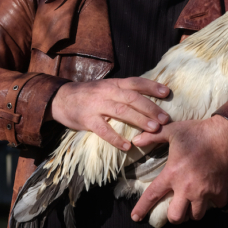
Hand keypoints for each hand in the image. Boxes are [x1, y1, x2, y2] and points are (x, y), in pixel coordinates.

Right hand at [48, 77, 169, 151]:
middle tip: (165, 118)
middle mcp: (107, 92)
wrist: (60, 98)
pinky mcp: (87, 119)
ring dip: (139, 119)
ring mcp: (96, 105)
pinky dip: (115, 138)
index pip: (135, 82)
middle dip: (150, 108)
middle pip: (132, 98)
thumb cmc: (89, 95)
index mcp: (113, 84)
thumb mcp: (106, 87)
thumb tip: (148, 99)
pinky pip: (103, 129)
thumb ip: (123, 91)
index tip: (167, 92)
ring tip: (153, 129)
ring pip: (121, 111)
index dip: (151, 86)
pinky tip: (127, 146)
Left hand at [130, 117, 227, 223]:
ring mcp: (204, 192)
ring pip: (196, 216)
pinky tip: (211, 195)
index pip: (152, 195)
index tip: (135, 218)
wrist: (225, 134)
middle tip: (176, 208)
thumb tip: (135, 141)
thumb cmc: (197, 132)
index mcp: (172, 174)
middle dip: (174, 216)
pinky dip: (214, 203)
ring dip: (193, 212)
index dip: (142, 208)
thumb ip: (152, 136)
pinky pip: (216, 206)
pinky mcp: (220, 192)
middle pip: (176, 217)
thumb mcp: (172, 131)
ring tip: (192, 204)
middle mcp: (186, 187)